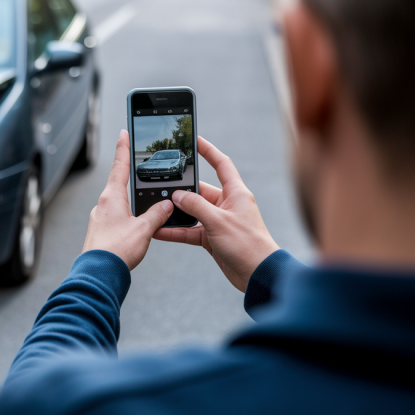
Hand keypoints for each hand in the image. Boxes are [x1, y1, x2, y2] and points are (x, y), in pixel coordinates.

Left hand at [82, 130, 173, 269]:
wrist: (98, 273)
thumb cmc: (116, 250)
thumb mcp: (143, 230)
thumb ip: (156, 215)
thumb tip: (166, 206)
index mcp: (111, 197)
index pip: (119, 165)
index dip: (123, 148)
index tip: (124, 132)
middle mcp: (103, 204)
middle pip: (118, 182)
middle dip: (129, 173)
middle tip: (136, 161)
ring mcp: (100, 218)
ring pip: (118, 201)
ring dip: (130, 197)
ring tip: (144, 197)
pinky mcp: (100, 231)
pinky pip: (116, 216)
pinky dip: (127, 213)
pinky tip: (135, 223)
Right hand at [154, 137, 278, 291]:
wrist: (258, 275)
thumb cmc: (248, 245)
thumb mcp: (218, 221)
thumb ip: (196, 205)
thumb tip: (177, 195)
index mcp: (236, 193)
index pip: (221, 164)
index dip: (207, 150)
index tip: (193, 139)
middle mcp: (227, 204)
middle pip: (199, 190)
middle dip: (181, 190)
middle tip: (162, 186)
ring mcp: (218, 221)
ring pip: (192, 212)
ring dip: (176, 213)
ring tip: (157, 211)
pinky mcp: (212, 238)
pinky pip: (190, 230)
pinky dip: (176, 231)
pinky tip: (160, 232)